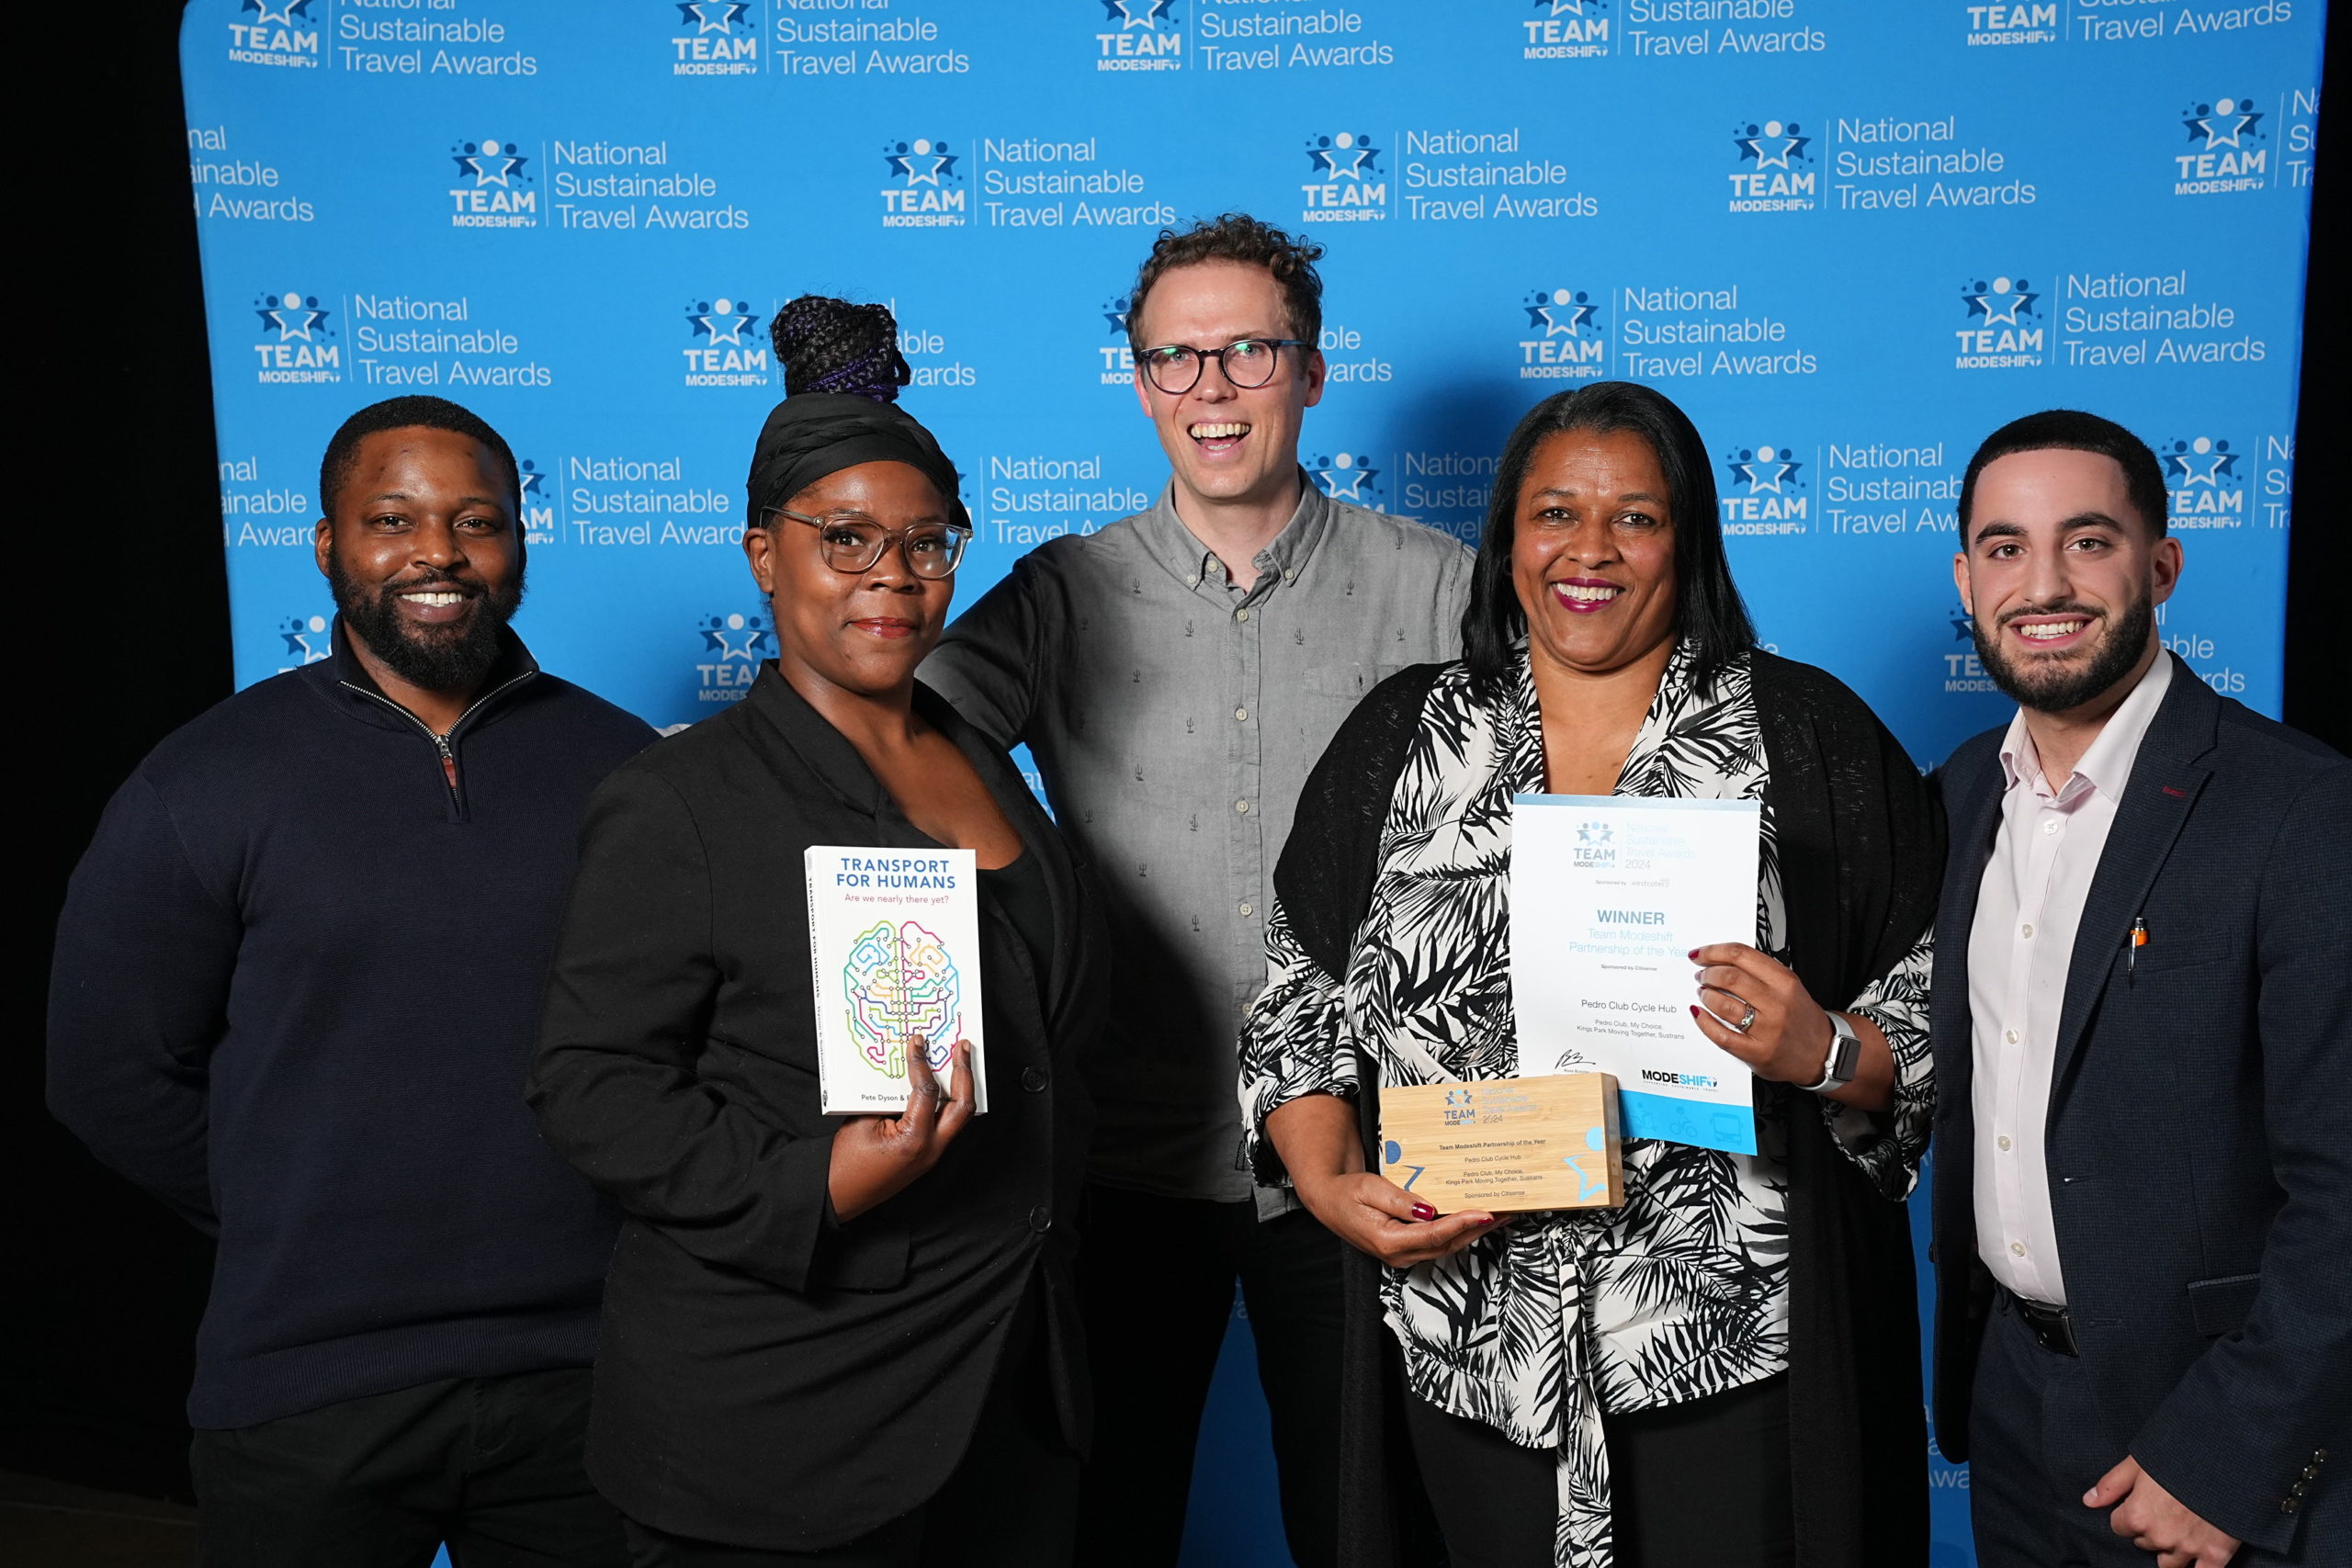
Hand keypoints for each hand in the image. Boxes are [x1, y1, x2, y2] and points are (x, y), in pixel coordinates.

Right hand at [827, 1034, 975, 1222]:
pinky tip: (942, 1087)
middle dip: (965, 1073)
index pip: (927, 1092)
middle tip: (962, 1046)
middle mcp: (931, 1149)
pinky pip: (946, 1125)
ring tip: (959, 1061)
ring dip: (962, 1088)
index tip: (918, 1042)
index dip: (922, 1062)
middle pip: (963, 1106)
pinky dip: (948, 1103)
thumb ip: (886, 1098)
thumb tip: (900, 1075)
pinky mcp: (927, 1156)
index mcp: (914, 1140)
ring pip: (960, 1117)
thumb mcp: (863, 1121)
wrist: (839, 1195)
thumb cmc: (845, 1163)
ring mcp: (932, 1155)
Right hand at [1293, 1169, 1494, 1269]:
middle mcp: (1399, 1255)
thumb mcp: (1370, 1188)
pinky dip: (1459, 1231)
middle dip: (1478, 1229)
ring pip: (1446, 1246)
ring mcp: (1404, 1255)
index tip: (1484, 1212)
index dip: (1462, 1223)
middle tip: (1504, 1213)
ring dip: (1473, 1232)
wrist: (1330, 1202)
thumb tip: (1428, 1209)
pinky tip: (1474, 1220)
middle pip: (1447, 1244)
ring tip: (1499, 1216)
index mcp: (1388, 1241)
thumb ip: (1399, 1200)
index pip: (1434, 1234)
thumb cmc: (1347, 1193)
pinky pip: (1439, 1242)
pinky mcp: (1408, 1249)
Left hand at [1689, 943, 1837, 1085]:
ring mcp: (1768, 1030)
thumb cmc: (1802, 1018)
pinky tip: (1700, 1014)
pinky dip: (1705, 1022)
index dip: (1714, 952)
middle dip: (1708, 974)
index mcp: (1785, 982)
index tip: (1701, 954)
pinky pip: (1722, 1035)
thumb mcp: (1790, 986)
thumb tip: (1721, 960)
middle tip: (1702, 975)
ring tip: (1704, 993)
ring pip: (1723, 1005)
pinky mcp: (1757, 1053)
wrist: (1823, 1052)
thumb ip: (1760, 972)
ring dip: (1706, 995)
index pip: (1742, 955)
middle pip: (1730, 978)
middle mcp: (1778, 1004)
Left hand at [2085, 1457, 2241, 1567]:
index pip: (2119, 1526)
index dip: (2128, 1515)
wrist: (2226, 1461)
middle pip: (2144, 1543)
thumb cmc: (2178, 1456)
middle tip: (2164, 1512)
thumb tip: (2088, 1501)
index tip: (2140, 1504)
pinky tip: (2193, 1564)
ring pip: (2168, 1563)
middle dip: (2150, 1530)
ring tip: (2178, 1531)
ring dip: (2169, 1550)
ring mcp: (2188, 1549)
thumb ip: (2111, 1485)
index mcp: (2137, 1515)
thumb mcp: (2138, 1462)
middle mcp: (2160, 1537)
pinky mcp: (2216, 1554)